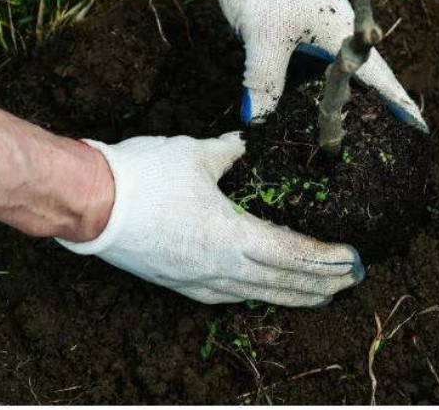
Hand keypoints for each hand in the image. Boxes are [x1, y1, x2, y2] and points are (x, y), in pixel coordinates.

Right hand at [56, 133, 362, 305]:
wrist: (86, 204)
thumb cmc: (142, 176)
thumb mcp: (197, 154)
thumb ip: (231, 153)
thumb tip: (247, 143)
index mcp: (230, 237)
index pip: (291, 253)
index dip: (325, 259)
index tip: (352, 260)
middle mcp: (219, 267)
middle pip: (281, 281)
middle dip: (320, 283)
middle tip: (350, 281)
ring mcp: (197, 280)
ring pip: (256, 294)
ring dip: (293, 294)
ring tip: (323, 294)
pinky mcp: (178, 282)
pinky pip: (228, 295)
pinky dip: (257, 294)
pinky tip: (266, 292)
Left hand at [196, 0, 424, 127]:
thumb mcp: (262, 40)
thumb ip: (264, 82)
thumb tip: (258, 120)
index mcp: (343, 32)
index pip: (378, 77)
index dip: (399, 103)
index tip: (420, 126)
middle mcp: (339, 28)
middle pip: (363, 75)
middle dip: (375, 104)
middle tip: (388, 134)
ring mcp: (320, 22)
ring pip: (337, 67)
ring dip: (341, 93)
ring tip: (343, 124)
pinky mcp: (301, 20)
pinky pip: (317, 58)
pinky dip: (316, 80)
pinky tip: (303, 95)